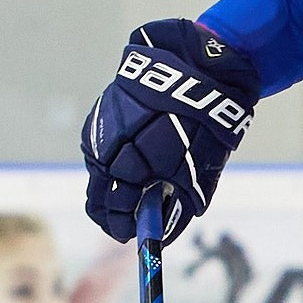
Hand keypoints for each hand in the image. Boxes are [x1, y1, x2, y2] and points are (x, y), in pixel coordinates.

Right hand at [80, 19, 259, 244]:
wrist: (201, 66)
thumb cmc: (207, 125)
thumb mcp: (201, 174)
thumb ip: (179, 207)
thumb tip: (163, 236)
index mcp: (135, 165)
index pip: (117, 207)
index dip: (121, 225)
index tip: (128, 235)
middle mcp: (111, 146)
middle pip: (98, 191)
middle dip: (109, 210)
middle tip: (121, 221)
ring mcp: (103, 125)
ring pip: (95, 166)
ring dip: (106, 183)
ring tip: (123, 192)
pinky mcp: (103, 108)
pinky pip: (97, 143)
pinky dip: (107, 158)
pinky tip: (120, 162)